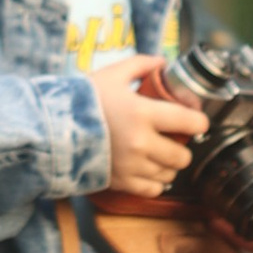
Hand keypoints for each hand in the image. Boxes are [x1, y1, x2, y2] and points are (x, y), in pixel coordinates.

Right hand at [93, 54, 207, 196]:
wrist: (52, 127)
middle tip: (175, 140)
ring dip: (169, 165)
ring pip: (169, 174)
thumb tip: (162, 62)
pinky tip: (150, 170)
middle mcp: (140, 143)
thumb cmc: (82, 100)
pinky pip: (152, 190)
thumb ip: (141, 65)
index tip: (197, 121)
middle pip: (182, 155)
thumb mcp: (112, 74)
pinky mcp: (120, 182)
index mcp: (142, 113)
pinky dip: (155, 182)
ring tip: (161, 155)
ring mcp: (131, 165)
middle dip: (184, 147)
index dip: (199, 122)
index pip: (189, 122)